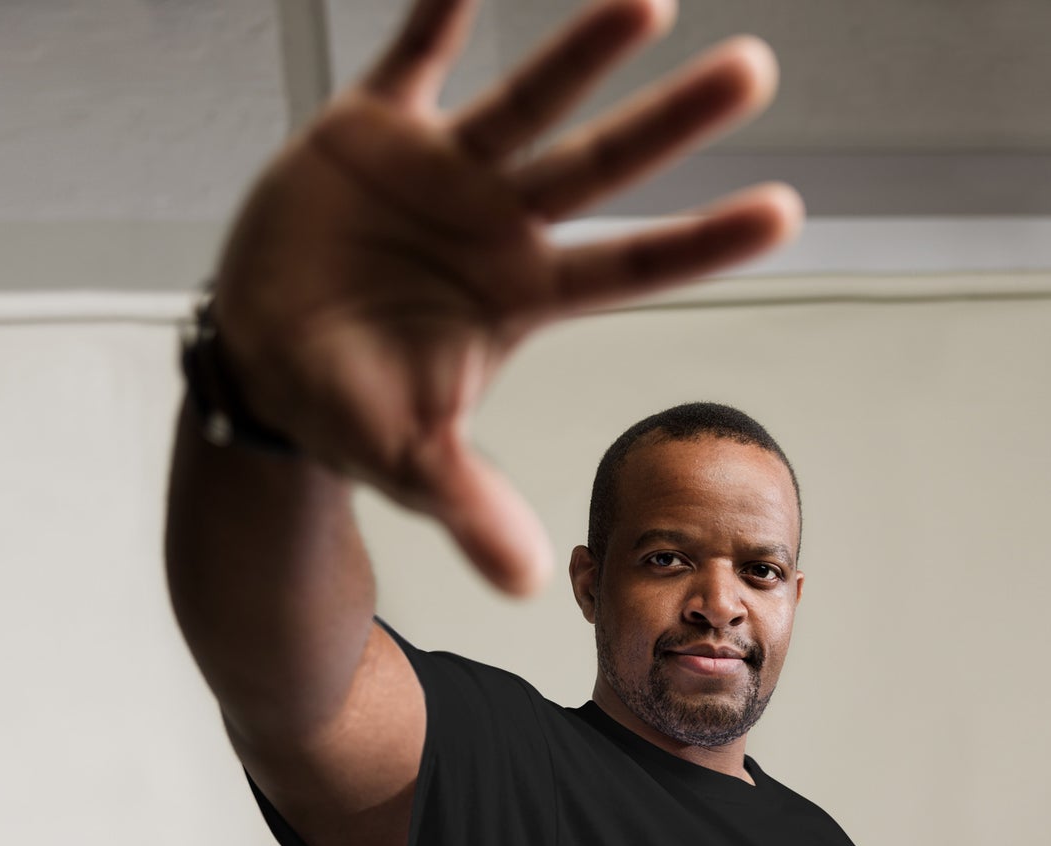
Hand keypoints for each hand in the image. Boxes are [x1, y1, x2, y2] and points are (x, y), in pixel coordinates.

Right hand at [209, 0, 803, 595]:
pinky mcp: (370, 131)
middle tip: (756, 73)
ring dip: (583, 51)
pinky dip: (439, 11)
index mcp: (520, 297)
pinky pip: (412, 55)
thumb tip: (527, 583)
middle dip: (672, 123)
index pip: (630, 268)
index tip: (786, 213)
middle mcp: (497, 226)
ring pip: (526, 100)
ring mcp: (440, 173)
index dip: (702, 243)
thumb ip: (471, 507)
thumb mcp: (410, 463)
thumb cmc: (349, 409)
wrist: (265, 360)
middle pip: (600, 169)